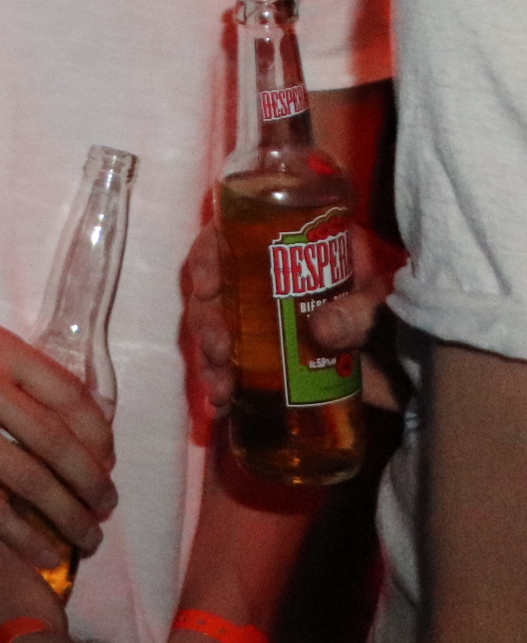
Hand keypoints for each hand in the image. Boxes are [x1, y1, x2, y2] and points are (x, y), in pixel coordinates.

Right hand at [0, 322, 113, 567]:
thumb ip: (9, 373)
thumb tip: (68, 423)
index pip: (70, 394)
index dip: (99, 436)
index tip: (106, 462)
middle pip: (59, 441)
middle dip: (93, 484)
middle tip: (105, 508)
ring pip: (33, 479)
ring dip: (69, 516)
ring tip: (85, 538)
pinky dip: (23, 537)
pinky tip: (41, 554)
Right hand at [185, 220, 401, 414]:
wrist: (433, 380)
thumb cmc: (414, 323)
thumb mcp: (391, 306)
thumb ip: (362, 312)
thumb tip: (319, 331)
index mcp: (301, 252)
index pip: (240, 237)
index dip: (211, 255)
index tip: (207, 287)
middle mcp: (277, 284)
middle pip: (223, 289)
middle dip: (208, 319)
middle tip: (218, 348)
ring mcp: (276, 326)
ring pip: (224, 331)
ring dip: (211, 358)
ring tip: (220, 387)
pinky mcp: (279, 365)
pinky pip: (240, 369)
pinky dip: (224, 386)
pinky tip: (221, 405)